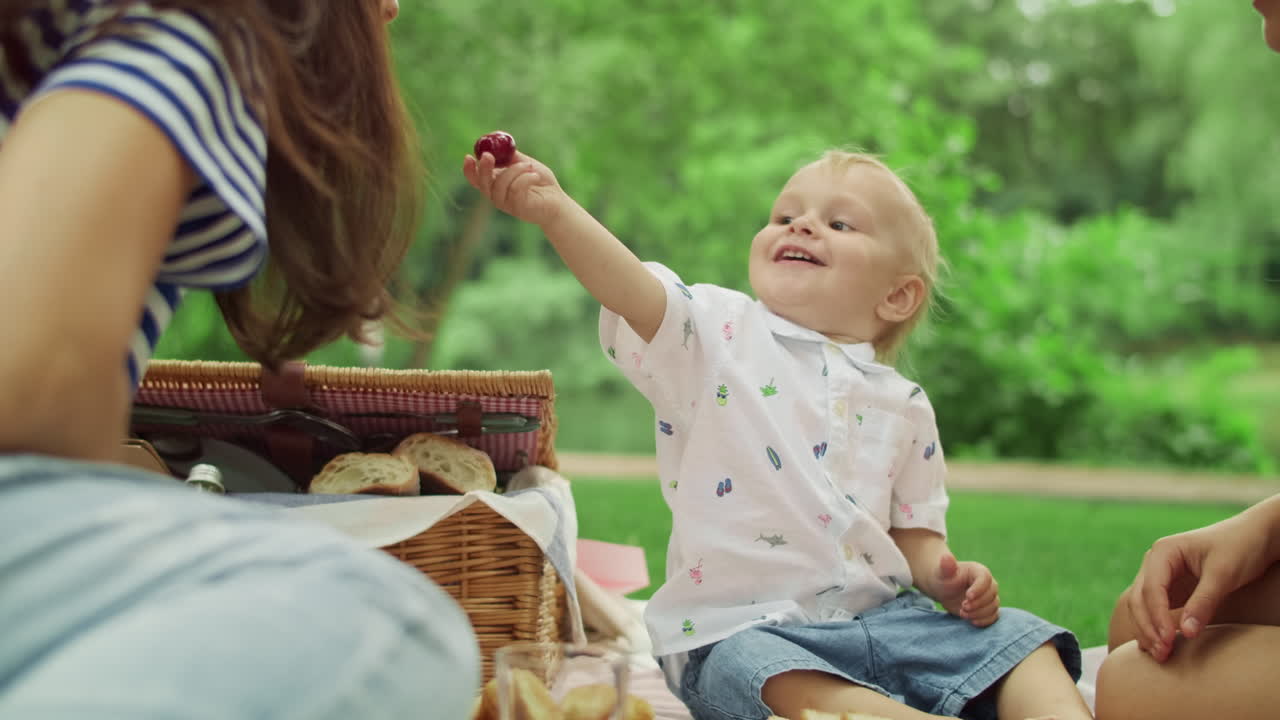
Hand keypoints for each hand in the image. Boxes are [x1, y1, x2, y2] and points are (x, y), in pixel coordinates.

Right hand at [462, 150, 568, 227]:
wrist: (558, 201)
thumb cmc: (541, 182)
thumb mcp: (525, 164)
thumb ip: (511, 156)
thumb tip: (500, 143)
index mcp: (496, 184)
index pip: (476, 179)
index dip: (469, 170)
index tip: (468, 156)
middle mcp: (498, 196)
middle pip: (482, 184)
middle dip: (483, 169)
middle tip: (488, 156)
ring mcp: (507, 204)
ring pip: (500, 185)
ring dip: (515, 171)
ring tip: (530, 166)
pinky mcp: (518, 208)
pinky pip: (516, 189)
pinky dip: (526, 178)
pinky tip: (535, 176)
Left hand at [932, 552, 999, 626]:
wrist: (943, 589)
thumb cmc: (943, 578)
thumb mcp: (942, 572)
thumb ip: (946, 566)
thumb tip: (946, 556)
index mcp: (978, 571)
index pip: (985, 578)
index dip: (979, 589)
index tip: (967, 596)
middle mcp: (987, 584)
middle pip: (991, 594)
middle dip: (977, 604)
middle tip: (962, 607)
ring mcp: (988, 597)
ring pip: (993, 607)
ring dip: (979, 613)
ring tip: (963, 613)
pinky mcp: (987, 608)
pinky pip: (994, 616)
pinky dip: (985, 621)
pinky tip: (972, 622)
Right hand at [1124, 508, 1274, 661]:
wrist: (1255, 537)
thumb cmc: (1240, 548)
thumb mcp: (1223, 574)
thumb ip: (1203, 602)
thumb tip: (1185, 633)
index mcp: (1162, 552)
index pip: (1151, 589)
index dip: (1157, 617)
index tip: (1168, 640)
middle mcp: (1155, 563)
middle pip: (1139, 599)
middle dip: (1148, 627)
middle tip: (1163, 653)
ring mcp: (1160, 576)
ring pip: (1141, 606)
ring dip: (1148, 630)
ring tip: (1160, 654)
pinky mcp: (1170, 589)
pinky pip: (1154, 609)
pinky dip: (1154, 627)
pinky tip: (1159, 644)